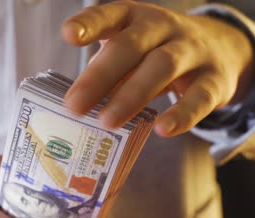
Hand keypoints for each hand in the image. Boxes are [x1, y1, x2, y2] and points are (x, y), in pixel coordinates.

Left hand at [62, 1, 252, 136]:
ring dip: (132, 95)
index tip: (69, 35)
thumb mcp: (131, 52)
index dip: (89, 24)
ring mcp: (191, 50)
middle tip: (74, 106)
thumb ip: (108, 73)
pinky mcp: (215, 79)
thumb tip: (78, 109)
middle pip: (130, 46)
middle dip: (100, 75)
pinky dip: (182, 114)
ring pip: (162, 66)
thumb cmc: (157, 51)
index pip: (109, 15)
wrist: (221, 46)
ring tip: (107, 122)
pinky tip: (162, 129)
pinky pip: (200, 96)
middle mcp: (162, 28)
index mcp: (134, 18)